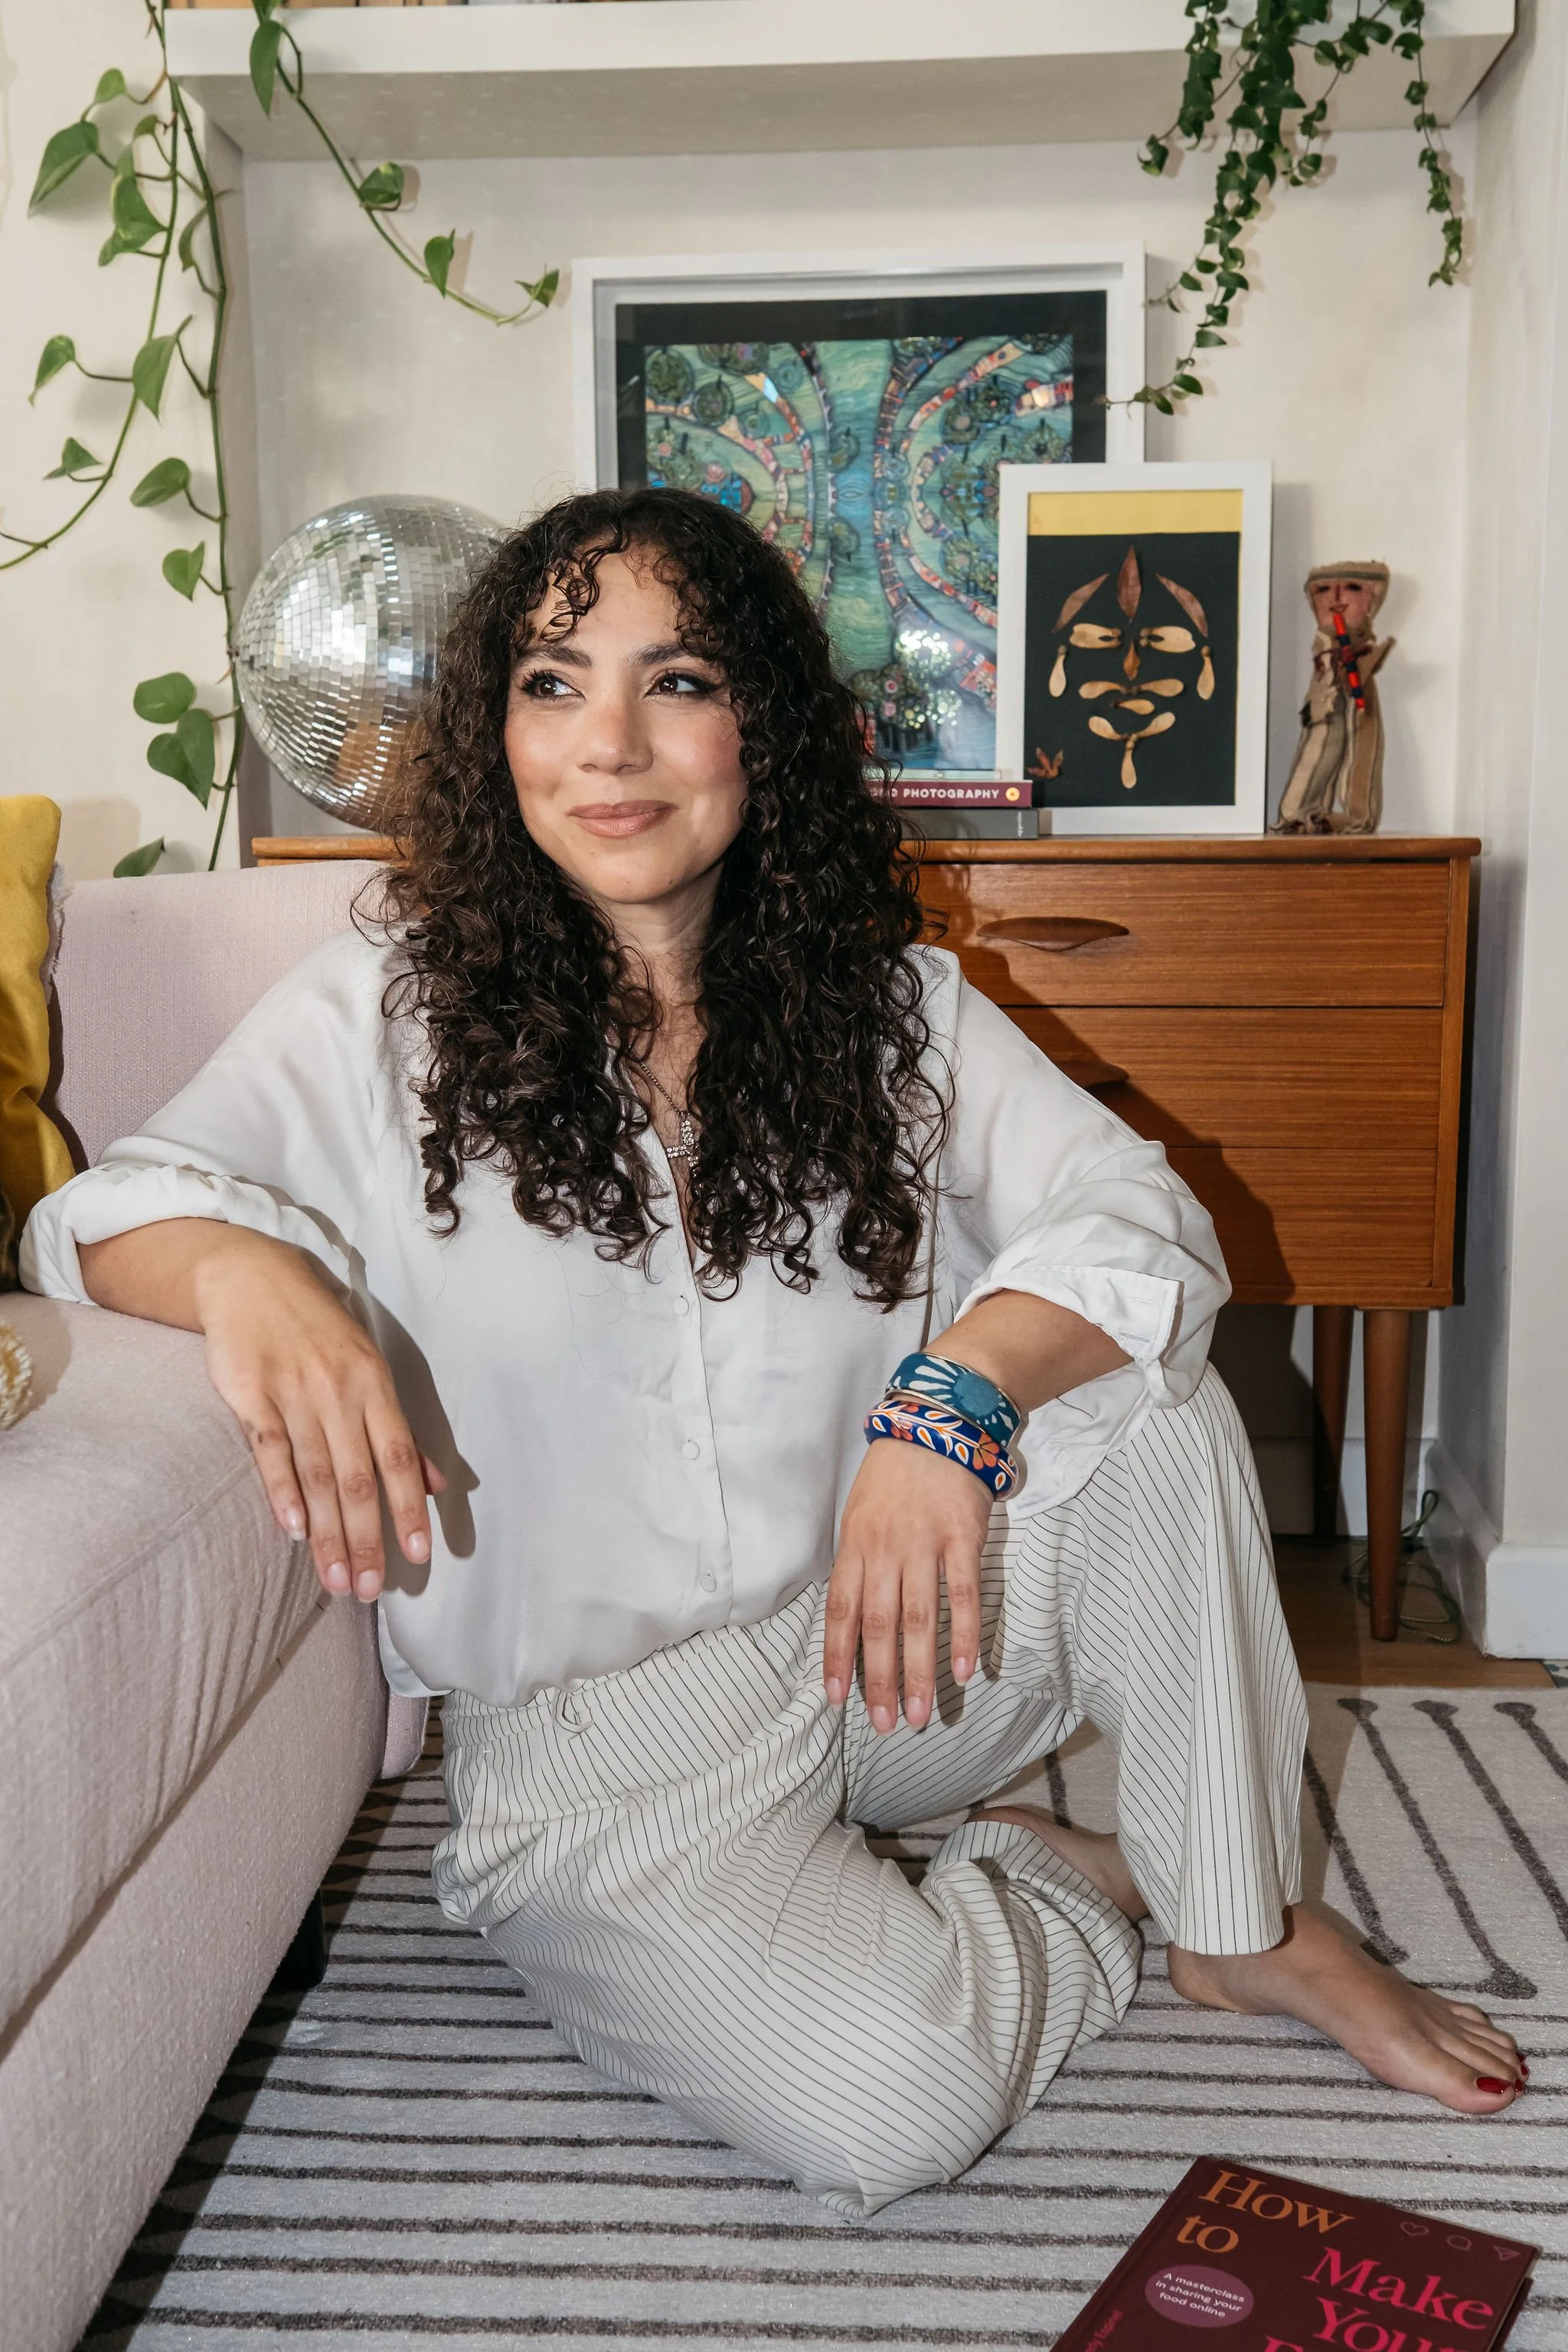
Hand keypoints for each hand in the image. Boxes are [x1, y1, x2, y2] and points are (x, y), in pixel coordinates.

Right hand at [192, 1229, 443, 1600]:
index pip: (398, 1457)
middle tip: (369, 1588)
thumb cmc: (318, 1331)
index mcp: (374, 1386)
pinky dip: (282, 1491)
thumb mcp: (368, 1369)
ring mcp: (294, 1392)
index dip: (410, 1507)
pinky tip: (294, 1530)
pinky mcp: (251, 1393)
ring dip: (328, 1531)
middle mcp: (338, 1392)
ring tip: (335, 1579)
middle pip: (357, 1477)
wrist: (253, 1279)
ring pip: (317, 1474)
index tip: (420, 1554)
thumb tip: (438, 1485)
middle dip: (367, 1537)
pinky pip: (270, 1449)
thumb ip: (399, 1431)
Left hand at [823, 1437, 992, 1732]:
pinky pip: (964, 1593)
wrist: (938, 1422)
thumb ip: (856, 1563)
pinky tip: (964, 1670)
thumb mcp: (858, 1514)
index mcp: (854, 1546)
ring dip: (919, 1670)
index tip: (836, 1700)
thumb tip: (849, 1619)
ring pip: (920, 1618)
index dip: (837, 1658)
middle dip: (880, 1680)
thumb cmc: (893, 1474)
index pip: (840, 1612)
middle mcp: (885, 1549)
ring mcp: (925, 1544)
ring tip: (918, 1713)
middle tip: (886, 1724)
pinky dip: (964, 1634)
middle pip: (879, 1624)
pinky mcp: (964, 1538)